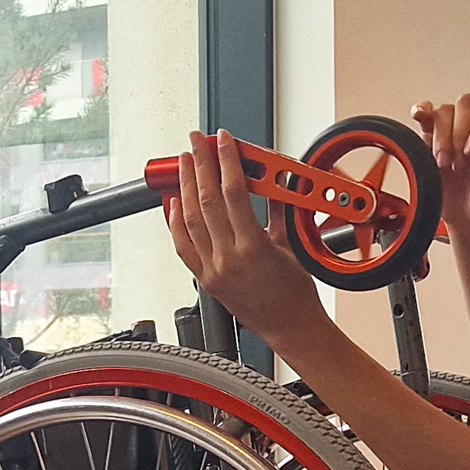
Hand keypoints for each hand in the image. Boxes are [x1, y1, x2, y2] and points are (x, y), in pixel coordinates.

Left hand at [164, 129, 324, 344]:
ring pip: (189, 219)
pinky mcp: (205, 280)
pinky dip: (175, 222)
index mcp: (254, 247)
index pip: (233, 191)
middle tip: (197, 142)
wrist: (290, 328)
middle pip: (206, 200)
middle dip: (200, 164)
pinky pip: (182, 246)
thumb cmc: (295, 295)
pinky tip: (175, 202)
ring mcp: (213, 270)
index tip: (223, 141)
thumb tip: (274, 183)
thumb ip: (278, 210)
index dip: (226, 160)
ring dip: (185, 187)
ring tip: (185, 163)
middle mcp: (228, 258)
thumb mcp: (290, 245)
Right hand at [411, 94, 469, 237]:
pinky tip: (420, 117)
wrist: (469, 220)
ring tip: (444, 163)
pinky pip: (427, 114)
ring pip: (445, 111)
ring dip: (441, 137)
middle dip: (459, 133)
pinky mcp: (434, 135)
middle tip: (458, 162)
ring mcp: (456, 127)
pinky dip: (422, 112)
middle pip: (467, 103)